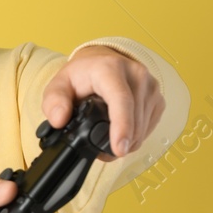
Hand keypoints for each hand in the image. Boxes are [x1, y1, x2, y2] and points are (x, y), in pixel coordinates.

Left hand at [41, 45, 164, 161]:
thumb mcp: (59, 85)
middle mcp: (135, 74)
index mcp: (110, 68)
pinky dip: (136, 136)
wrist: (102, 61)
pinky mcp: (158, 97)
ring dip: (128, 141)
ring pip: (143, 128)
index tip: (119, 149)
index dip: (121, 126)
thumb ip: (53, 102)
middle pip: (134, 120)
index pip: (121, 99)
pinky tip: (123, 130)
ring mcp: (151, 86)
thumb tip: (59, 120)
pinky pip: (150, 127)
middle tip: (100, 151)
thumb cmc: (82, 75)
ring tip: (109, 139)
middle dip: (119, 143)